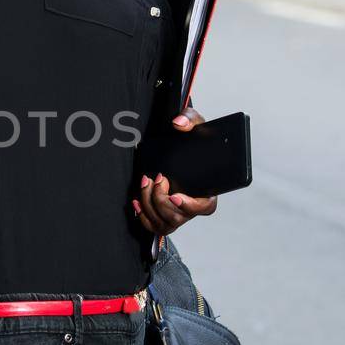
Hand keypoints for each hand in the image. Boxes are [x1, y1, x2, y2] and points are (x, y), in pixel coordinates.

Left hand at [132, 106, 218, 235]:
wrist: (175, 149)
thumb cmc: (190, 140)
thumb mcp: (194, 124)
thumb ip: (189, 119)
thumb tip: (178, 123)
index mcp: (208, 190)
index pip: (205, 207)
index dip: (190, 205)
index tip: (175, 195)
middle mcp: (193, 206)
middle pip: (179, 216)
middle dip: (161, 199)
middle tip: (157, 178)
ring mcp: (178, 214)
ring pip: (165, 222)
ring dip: (150, 203)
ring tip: (145, 182)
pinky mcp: (163, 217)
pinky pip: (153, 225)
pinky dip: (142, 215)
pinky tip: (136, 200)